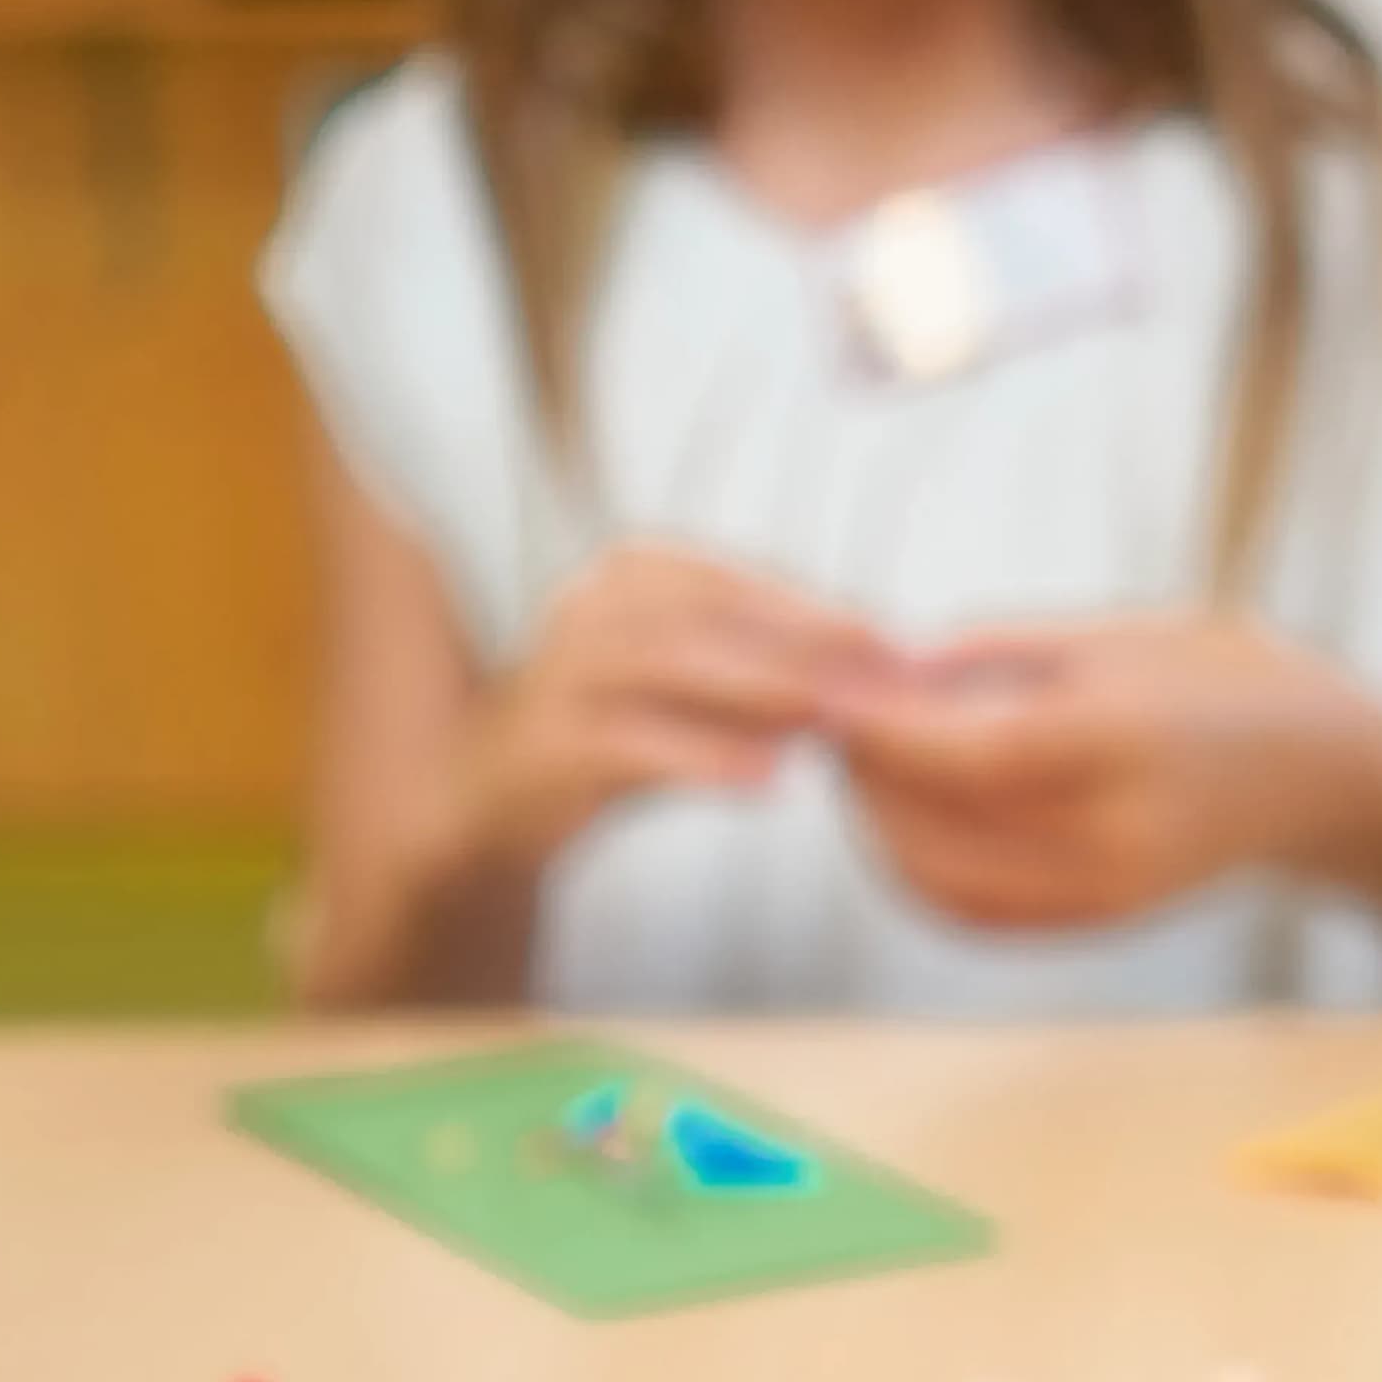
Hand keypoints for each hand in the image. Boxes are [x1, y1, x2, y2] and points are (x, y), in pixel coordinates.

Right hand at [457, 543, 880, 868]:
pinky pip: (633, 745)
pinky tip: (767, 781)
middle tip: (882, 677)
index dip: (819, 609)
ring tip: (834, 716)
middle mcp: (591, 606)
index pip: (738, 582)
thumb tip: (885, 672)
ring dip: (763, 690)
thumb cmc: (613, 737)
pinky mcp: (546, 746)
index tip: (895, 644)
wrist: (486, 806)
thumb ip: (772, 672)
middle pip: (713, 614)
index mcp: (631, 574)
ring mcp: (560, 672)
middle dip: (806, 644)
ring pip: (673, 666)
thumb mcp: (695, 692)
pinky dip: (704, 759)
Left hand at [829, 614, 1381, 934]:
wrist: (1322, 776)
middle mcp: (1112, 834)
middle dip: (865, 783)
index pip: (961, 754)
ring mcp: (1105, 893)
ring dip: (880, 834)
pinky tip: (908, 823)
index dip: (875, 729)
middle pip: (934, 831)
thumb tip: (887, 672)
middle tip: (839, 724)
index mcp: (1121, 741)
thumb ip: (996, 652)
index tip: (825, 691)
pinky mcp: (1098, 923)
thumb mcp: (1115, 631)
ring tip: (869, 771)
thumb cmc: (1219, 678)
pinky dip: (919, 876)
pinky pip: (975, 916)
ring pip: (940, 887)